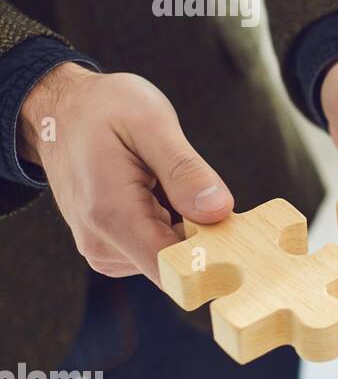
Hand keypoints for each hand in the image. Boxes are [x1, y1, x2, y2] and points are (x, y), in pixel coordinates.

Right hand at [18, 63, 234, 283]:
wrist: (58, 112)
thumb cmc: (104, 110)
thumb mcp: (152, 124)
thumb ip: (186, 171)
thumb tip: (219, 211)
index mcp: (112, 216)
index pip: (174, 268)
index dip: (214, 256)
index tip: (237, 231)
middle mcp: (102, 245)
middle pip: (179, 264)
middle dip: (204, 234)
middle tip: (200, 186)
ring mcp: (103, 251)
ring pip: (172, 257)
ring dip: (186, 227)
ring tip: (167, 184)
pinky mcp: (110, 250)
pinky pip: (158, 249)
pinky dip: (172, 225)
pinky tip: (158, 194)